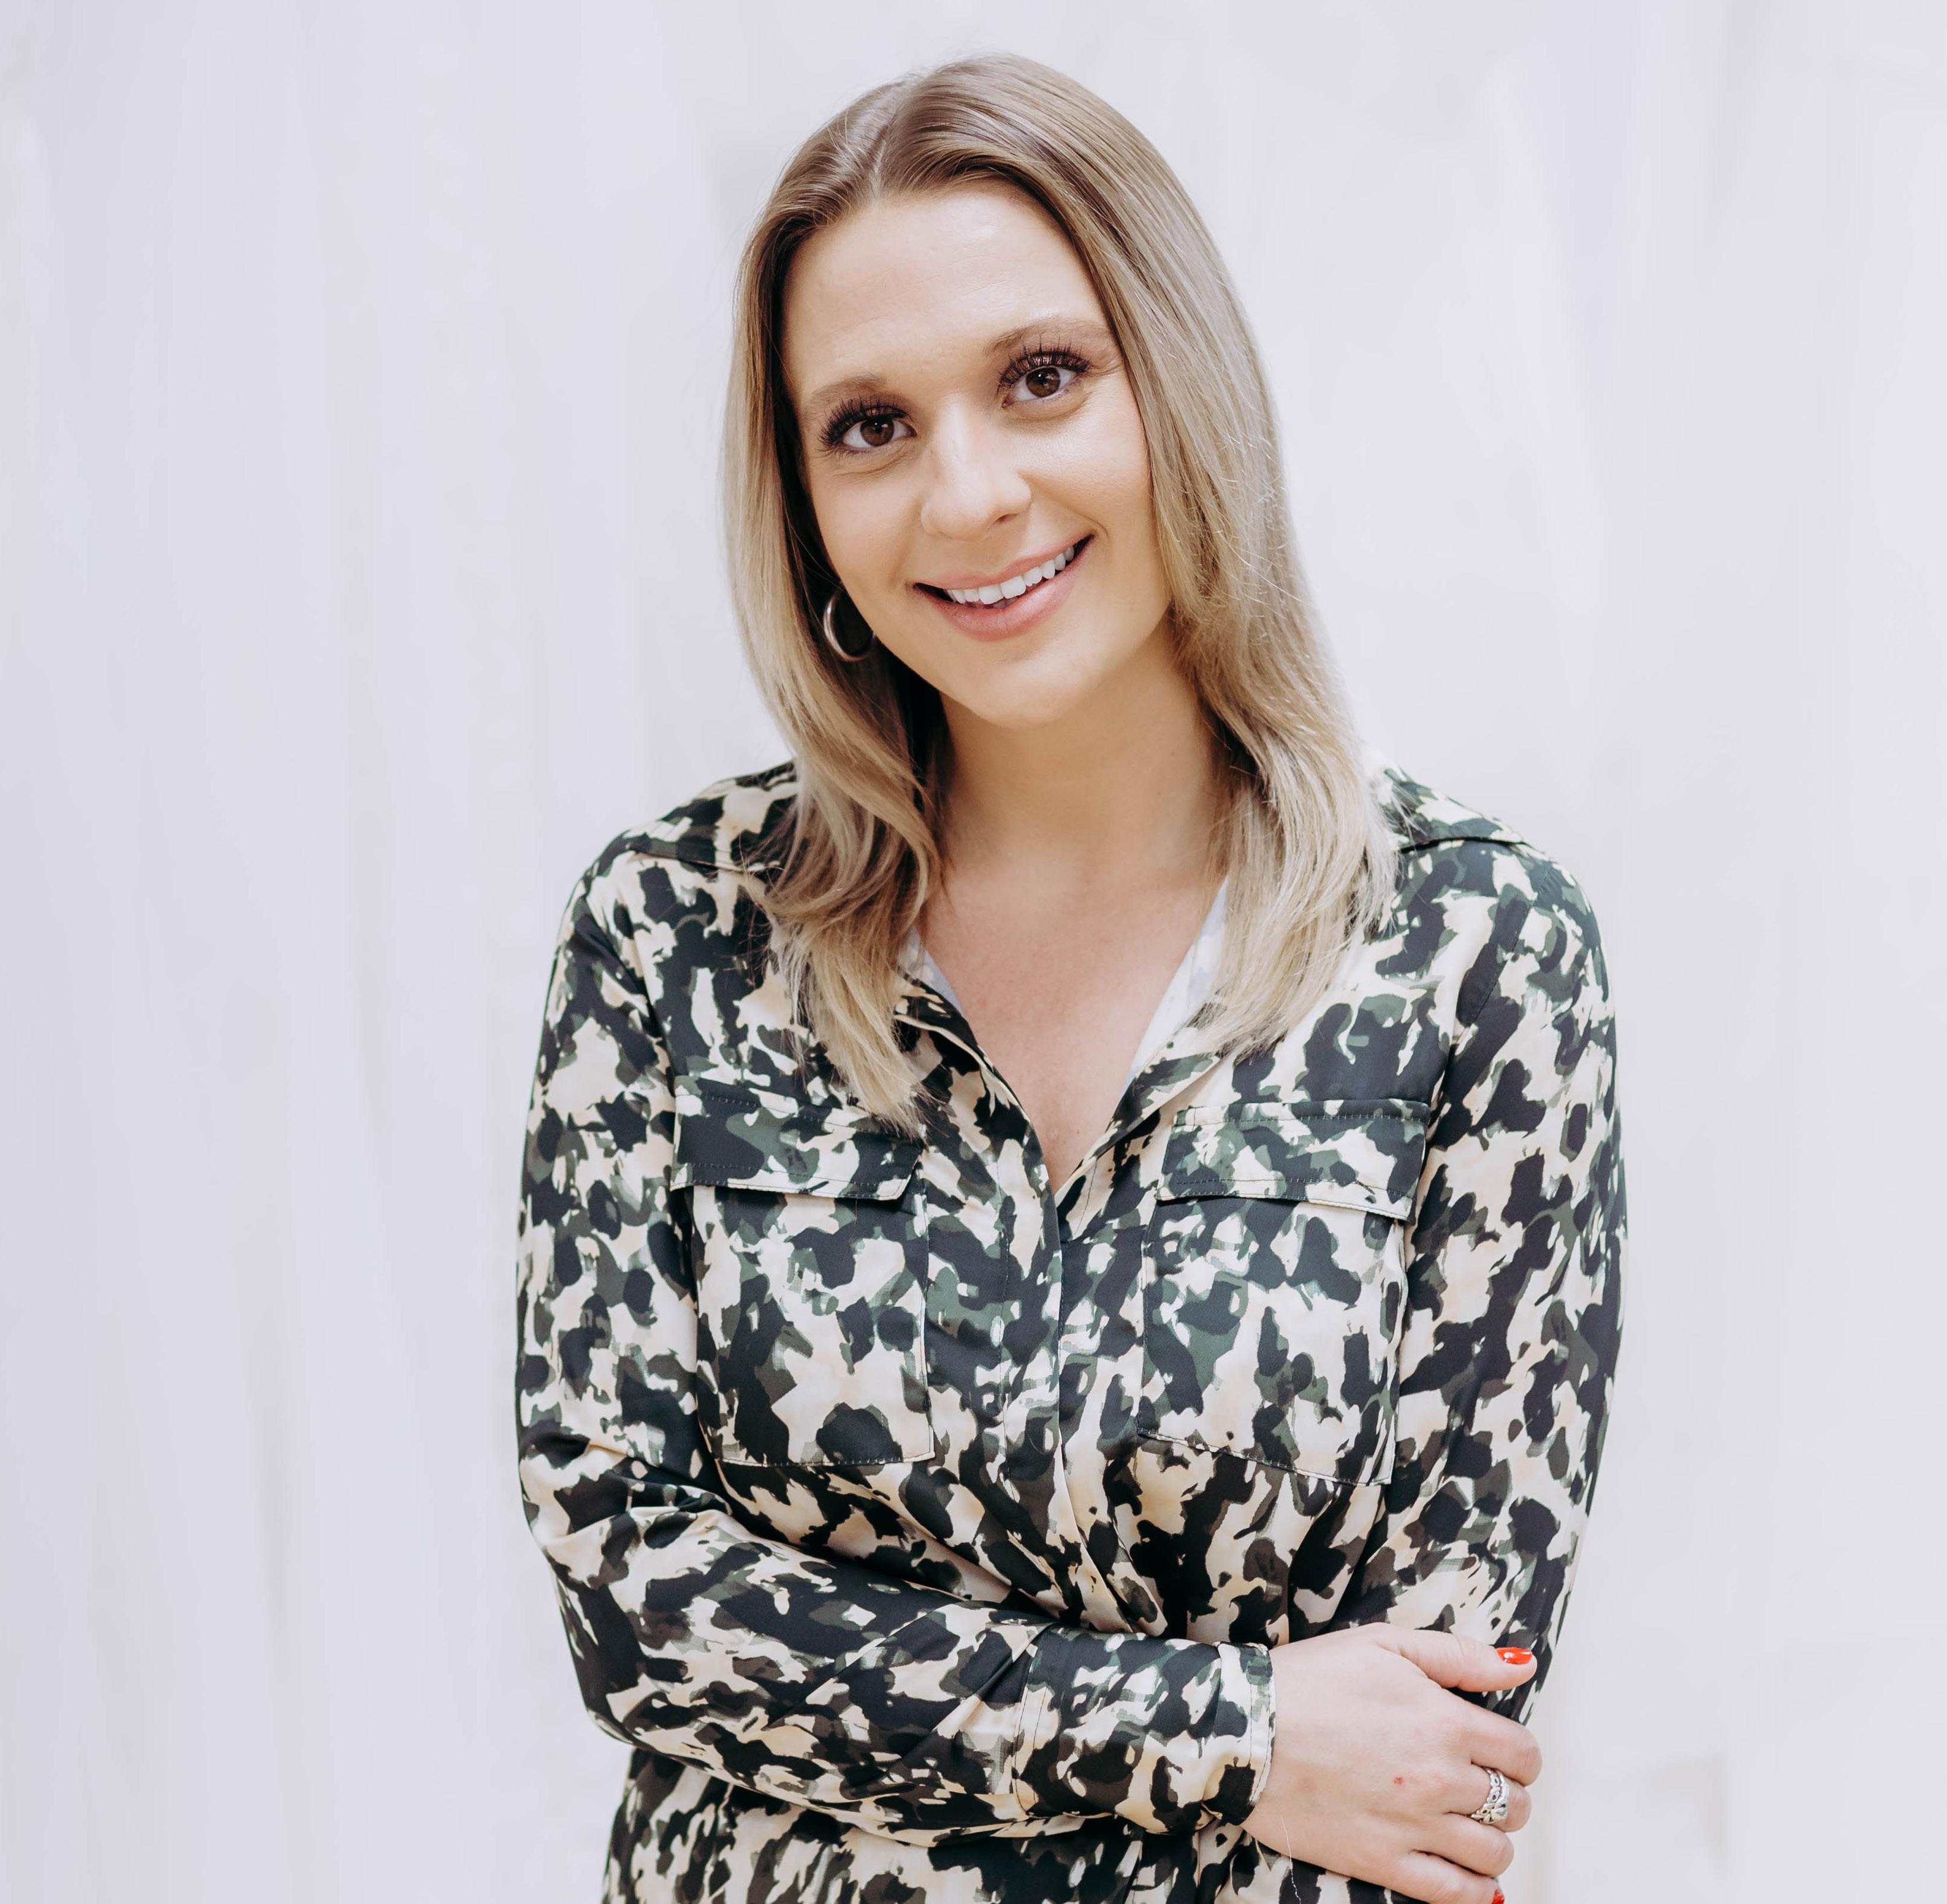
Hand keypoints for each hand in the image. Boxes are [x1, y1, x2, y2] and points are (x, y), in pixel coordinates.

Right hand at [1240, 1626, 1541, 1903]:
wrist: (1246, 1730)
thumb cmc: (1311, 1679)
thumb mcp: (1384, 1644)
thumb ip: (1460, 1657)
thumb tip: (1523, 1665)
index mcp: (1446, 1723)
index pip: (1524, 1754)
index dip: (1518, 1753)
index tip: (1497, 1750)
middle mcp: (1442, 1780)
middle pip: (1516, 1805)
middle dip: (1506, 1793)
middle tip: (1476, 1782)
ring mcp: (1414, 1827)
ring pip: (1494, 1854)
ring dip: (1491, 1840)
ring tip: (1465, 1824)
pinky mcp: (1384, 1863)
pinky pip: (1456, 1895)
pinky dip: (1475, 1891)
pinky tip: (1467, 1875)